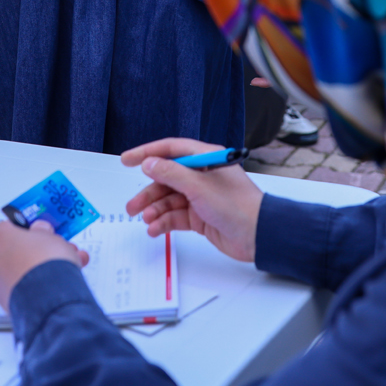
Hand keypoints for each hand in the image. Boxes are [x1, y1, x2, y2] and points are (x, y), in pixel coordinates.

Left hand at [0, 220, 85, 311]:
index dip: (27, 229)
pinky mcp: (10, 304)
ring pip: (23, 273)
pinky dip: (40, 287)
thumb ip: (43, 231)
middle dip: (38, 251)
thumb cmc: (45, 262)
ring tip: (68, 268)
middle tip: (56, 250)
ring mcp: (1, 285)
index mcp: (0, 239)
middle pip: (17, 252)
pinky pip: (26, 291)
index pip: (8, 227)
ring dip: (42, 270)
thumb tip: (40, 230)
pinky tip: (61, 285)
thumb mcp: (51, 235)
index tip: (40, 231)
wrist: (49, 297)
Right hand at [121, 138, 263, 263]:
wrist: (258, 236)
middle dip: (149, 192)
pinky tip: (156, 228)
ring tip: (146, 219)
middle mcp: (202, 175)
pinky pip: (176, 216)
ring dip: (155, 209)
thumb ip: (171, 173)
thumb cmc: (237, 206)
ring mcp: (201, 197)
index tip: (127, 159)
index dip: (148, 153)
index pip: (171, 150)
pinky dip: (164, 221)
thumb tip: (149, 163)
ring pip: (169, 199)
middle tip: (133, 205)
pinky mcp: (201, 216)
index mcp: (206, 159)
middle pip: (167, 178)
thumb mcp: (199, 187)